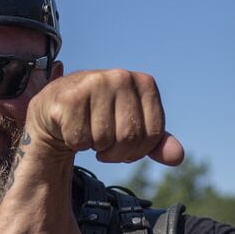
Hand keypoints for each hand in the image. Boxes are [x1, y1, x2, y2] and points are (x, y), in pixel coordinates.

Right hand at [25, 69, 185, 165]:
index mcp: (144, 82)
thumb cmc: (99, 118)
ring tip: (87, 131)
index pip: (154, 134)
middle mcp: (121, 76)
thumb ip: (156, 142)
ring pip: (104, 140)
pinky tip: (71, 127)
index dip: (138, 150)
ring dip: (94, 146)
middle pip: (129, 137)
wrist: (56, 109)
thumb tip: (178, 157)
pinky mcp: (69, 97)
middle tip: (103, 143)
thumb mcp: (133, 127)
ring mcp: (94, 83)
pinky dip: (74, 143)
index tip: (123, 143)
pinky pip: (79, 140)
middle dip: (115, 152)